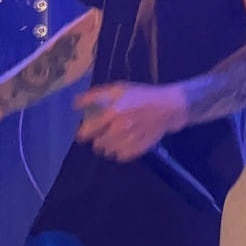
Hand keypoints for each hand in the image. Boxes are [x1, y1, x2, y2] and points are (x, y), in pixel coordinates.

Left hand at [74, 82, 188, 161]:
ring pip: (110, 152)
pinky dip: (119, 153)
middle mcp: (120, 128)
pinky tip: (122, 146)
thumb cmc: (142, 95)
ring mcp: (131, 139)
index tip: (82, 134)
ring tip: (112, 141)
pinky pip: (123, 156)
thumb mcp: (118, 89)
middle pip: (98, 144)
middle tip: (101, 135)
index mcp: (113, 112)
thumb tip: (75, 103)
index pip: (89, 130)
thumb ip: (95, 95)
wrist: (169, 107)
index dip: (83, 134)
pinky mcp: (140, 148)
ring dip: (107, 147)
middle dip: (97, 140)